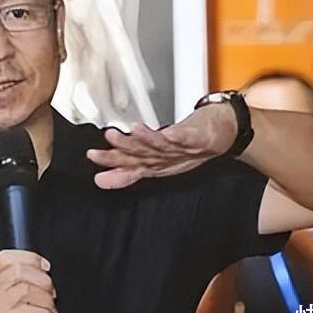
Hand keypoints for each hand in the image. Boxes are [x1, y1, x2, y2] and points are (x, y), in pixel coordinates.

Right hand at [0, 250, 57, 312]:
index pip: (5, 257)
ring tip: (51, 308)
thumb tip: (41, 272)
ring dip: (46, 299)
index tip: (45, 266)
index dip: (30, 258)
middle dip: (42, 279)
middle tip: (51, 292)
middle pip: (19, 271)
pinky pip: (29, 310)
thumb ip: (13, 282)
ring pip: (27, 289)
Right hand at [86, 103, 237, 188]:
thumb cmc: (187, 150)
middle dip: (121, 153)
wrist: (221, 136)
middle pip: (140, 156)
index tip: (91, 157)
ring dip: (143, 141)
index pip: (128, 163)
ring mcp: (179, 149)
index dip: (110, 161)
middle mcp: (164, 158)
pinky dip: (171, 136)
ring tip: (128, 132)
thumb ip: (126, 172)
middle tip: (104, 147)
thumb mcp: (154, 162)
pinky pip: (181, 138)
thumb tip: (101, 180)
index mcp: (153, 163)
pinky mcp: (194, 139)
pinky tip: (163, 131)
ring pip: (158, 147)